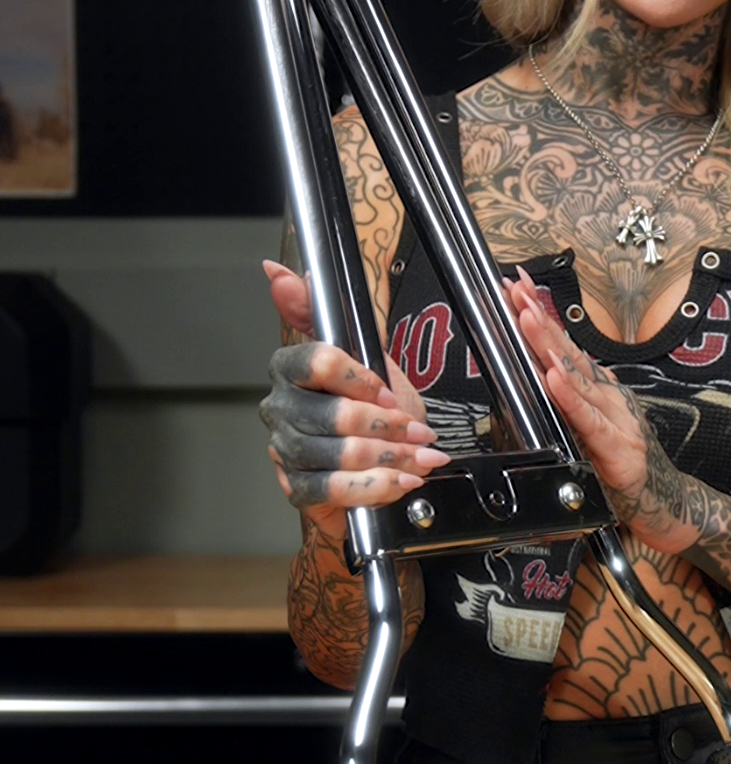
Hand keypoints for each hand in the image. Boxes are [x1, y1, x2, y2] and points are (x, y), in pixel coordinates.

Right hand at [260, 259, 450, 518]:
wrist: (381, 460)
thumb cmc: (374, 407)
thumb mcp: (366, 354)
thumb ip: (324, 313)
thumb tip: (278, 274)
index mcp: (291, 368)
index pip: (317, 362)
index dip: (360, 379)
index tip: (390, 391)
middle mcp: (281, 407)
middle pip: (332, 415)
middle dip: (386, 426)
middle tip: (419, 432)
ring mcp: (285, 449)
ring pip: (336, 454)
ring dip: (388, 458)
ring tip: (419, 458)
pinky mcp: (296, 487)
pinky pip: (332, 489)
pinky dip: (375, 487)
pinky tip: (400, 481)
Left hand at [504, 270, 700, 556]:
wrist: (664, 502)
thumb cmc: (625, 468)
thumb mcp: (594, 427)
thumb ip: (573, 403)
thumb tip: (543, 375)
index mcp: (599, 389)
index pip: (563, 345)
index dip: (540, 315)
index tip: (517, 286)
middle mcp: (608, 396)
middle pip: (567, 350)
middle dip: (538, 316)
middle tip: (514, 288)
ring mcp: (614, 419)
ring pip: (575, 376)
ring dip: (548, 344)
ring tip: (527, 317)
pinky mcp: (616, 448)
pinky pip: (587, 419)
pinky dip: (569, 396)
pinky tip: (553, 377)